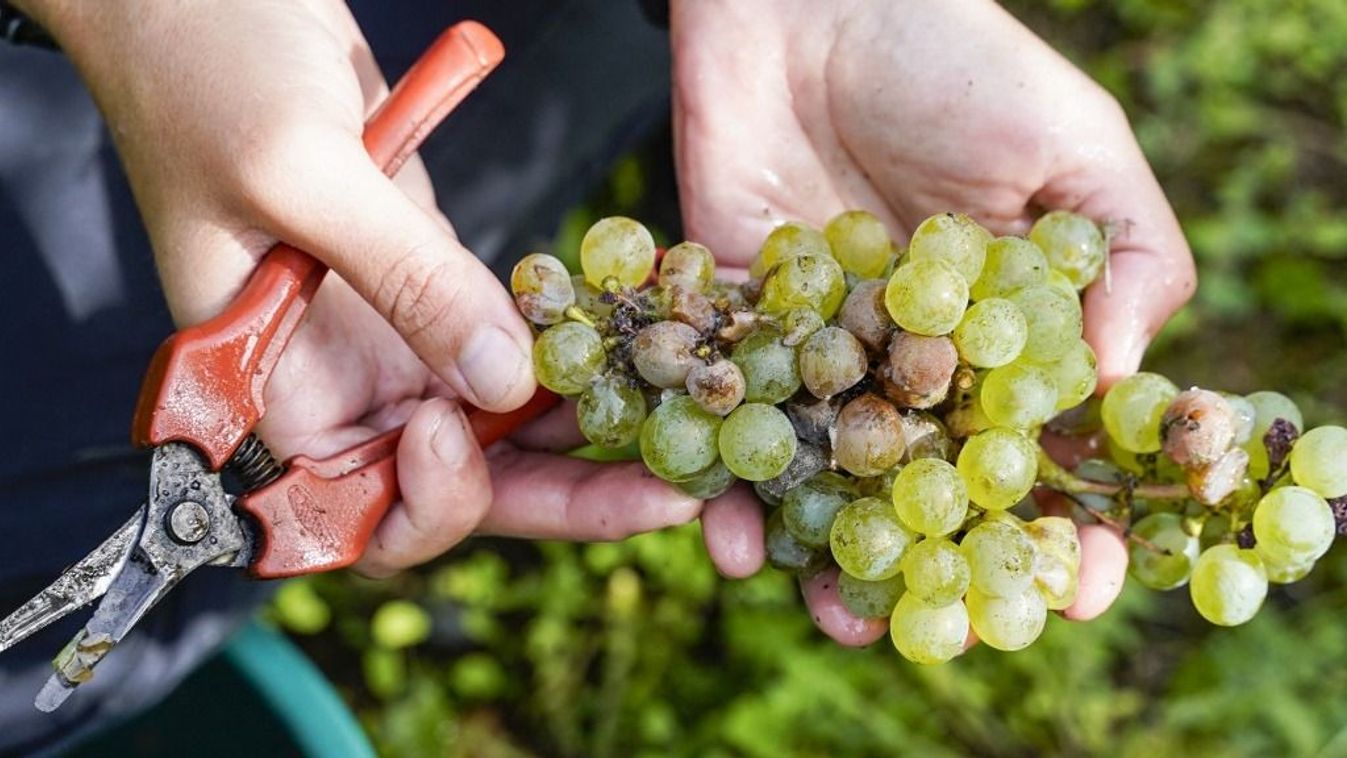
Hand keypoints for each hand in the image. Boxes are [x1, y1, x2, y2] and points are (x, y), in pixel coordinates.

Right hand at [24, 0, 700, 574]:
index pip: (352, 513)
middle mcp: (330, 383)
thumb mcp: (302, 172)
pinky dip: (567, 361)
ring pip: (491, 425)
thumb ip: (404, 281)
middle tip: (668, 494)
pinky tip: (638, 357)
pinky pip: (502, 349)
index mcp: (265, 389)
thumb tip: (500, 380)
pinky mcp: (426, 284)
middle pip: (449, 484)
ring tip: (678, 435)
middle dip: (557, 496)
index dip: (426, 500)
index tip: (465, 430)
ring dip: (580, 435)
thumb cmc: (209, 70)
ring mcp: (384, 336)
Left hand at [673, 0, 1191, 642]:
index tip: (1074, 583)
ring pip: (825, 473)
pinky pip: (728, 414)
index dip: (1060, 518)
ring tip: (826, 608)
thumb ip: (1120, 259)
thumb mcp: (1072, 143)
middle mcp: (909, 350)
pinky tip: (724, 532)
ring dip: (824, 547)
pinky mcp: (733, 320)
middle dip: (934, 564)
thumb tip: (1121, 392)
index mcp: (1000, 326)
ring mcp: (820, 344)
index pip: (1038, 446)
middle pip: (924, 484)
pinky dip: (721, 477)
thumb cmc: (956, 54)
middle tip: (933, 632)